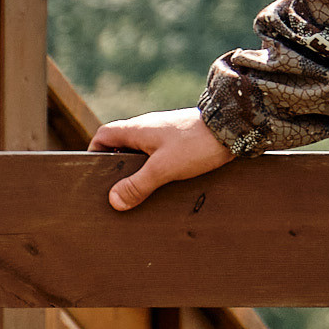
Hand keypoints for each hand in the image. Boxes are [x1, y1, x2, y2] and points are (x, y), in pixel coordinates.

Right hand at [89, 108, 234, 211]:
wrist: (234, 128)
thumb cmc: (196, 144)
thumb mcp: (163, 168)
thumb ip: (138, 185)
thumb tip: (114, 201)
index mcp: (137, 129)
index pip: (103, 136)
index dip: (94, 153)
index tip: (95, 175)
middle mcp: (149, 128)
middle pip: (121, 146)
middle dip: (116, 167)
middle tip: (117, 190)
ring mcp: (166, 133)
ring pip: (142, 152)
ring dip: (139, 170)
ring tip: (140, 192)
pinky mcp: (182, 140)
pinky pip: (160, 154)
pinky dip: (156, 169)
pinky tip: (164, 185)